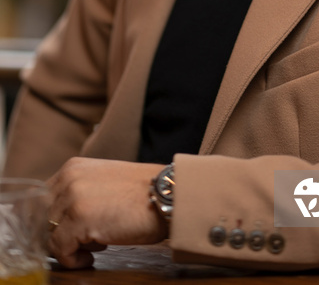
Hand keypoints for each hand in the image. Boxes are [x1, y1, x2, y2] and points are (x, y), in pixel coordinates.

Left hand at [47, 157, 167, 268]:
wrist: (166, 195)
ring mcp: (72, 198)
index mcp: (72, 167)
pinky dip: (73, 260)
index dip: (52, 220)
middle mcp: (69, 178)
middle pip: (42, 218)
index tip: (65, 233)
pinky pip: (60, 250)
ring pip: (49, 235)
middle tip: (82, 241)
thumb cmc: (142, 193)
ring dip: (68, 246)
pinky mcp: (79, 219)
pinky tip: (92, 256)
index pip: (41, 199)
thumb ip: (79, 191)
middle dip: (59, 234)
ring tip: (94, 245)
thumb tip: (58, 219)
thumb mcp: (103, 182)